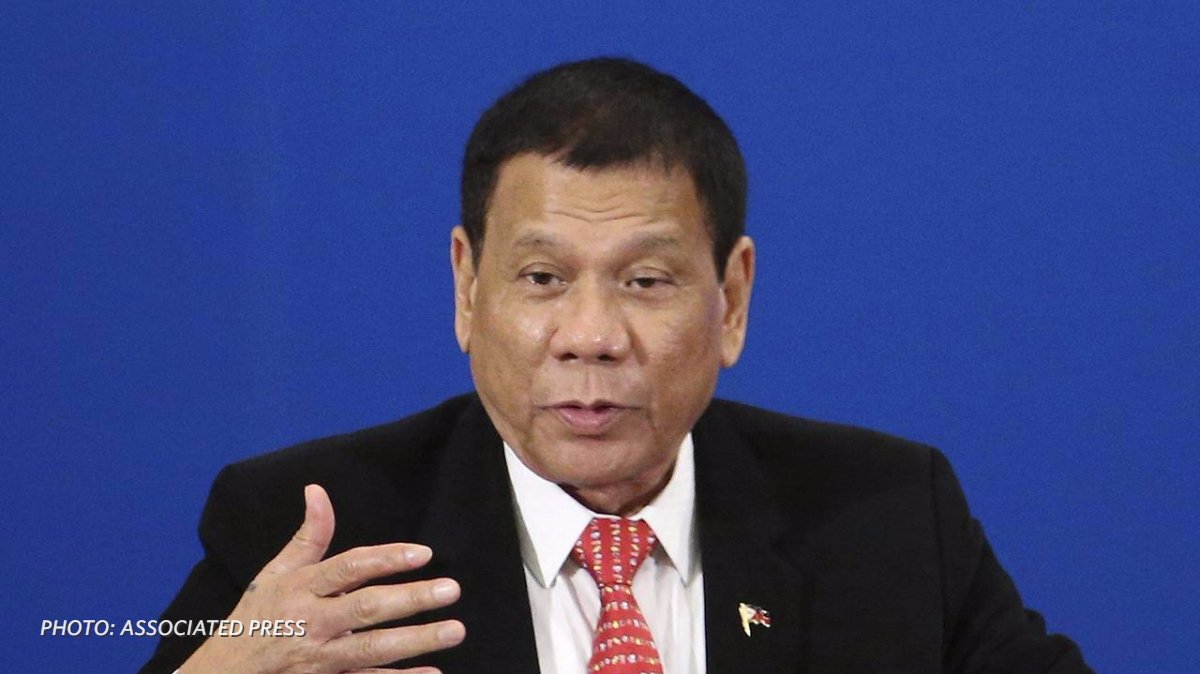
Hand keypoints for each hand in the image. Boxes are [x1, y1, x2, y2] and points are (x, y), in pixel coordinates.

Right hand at [179, 484, 464, 673]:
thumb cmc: (255, 618)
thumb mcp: (275, 573)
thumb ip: (308, 535)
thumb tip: (317, 490)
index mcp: (301, 589)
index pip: (348, 569)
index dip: (385, 558)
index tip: (424, 553)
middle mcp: (311, 623)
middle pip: (365, 609)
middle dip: (410, 599)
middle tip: (451, 589)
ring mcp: (319, 659)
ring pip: (372, 650)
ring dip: (415, 641)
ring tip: (454, 630)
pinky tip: (432, 673)